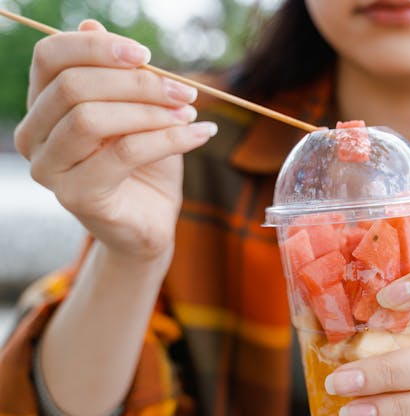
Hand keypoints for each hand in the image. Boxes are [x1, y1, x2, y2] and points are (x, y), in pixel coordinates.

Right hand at [13, 20, 216, 261]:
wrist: (150, 220)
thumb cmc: (143, 163)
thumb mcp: (135, 111)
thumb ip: (116, 76)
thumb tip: (93, 26)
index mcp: (42, 107)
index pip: (50, 58)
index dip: (97, 47)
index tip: (145, 55)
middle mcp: (34, 138)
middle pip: (73, 86)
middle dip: (137, 83)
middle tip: (185, 90)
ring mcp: (50, 170)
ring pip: (92, 119)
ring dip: (151, 111)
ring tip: (189, 112)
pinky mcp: (77, 197)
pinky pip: (124, 153)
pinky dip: (169, 139)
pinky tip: (201, 133)